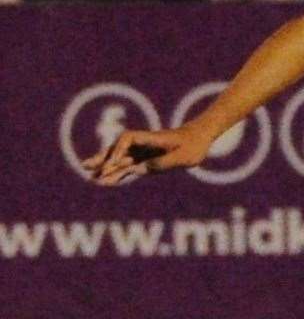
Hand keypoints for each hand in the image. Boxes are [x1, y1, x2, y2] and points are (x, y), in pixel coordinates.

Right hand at [84, 122, 216, 185]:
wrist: (201, 137)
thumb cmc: (194, 145)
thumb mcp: (182, 156)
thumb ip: (161, 163)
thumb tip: (140, 169)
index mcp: (151, 138)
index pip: (128, 139)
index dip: (119, 149)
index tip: (115, 161)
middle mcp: (143, 144)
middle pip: (118, 149)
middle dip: (103, 158)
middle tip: (86, 166)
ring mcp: (144, 151)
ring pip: (121, 159)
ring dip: (106, 167)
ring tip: (90, 175)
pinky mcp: (147, 159)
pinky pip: (130, 166)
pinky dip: (118, 172)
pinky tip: (107, 180)